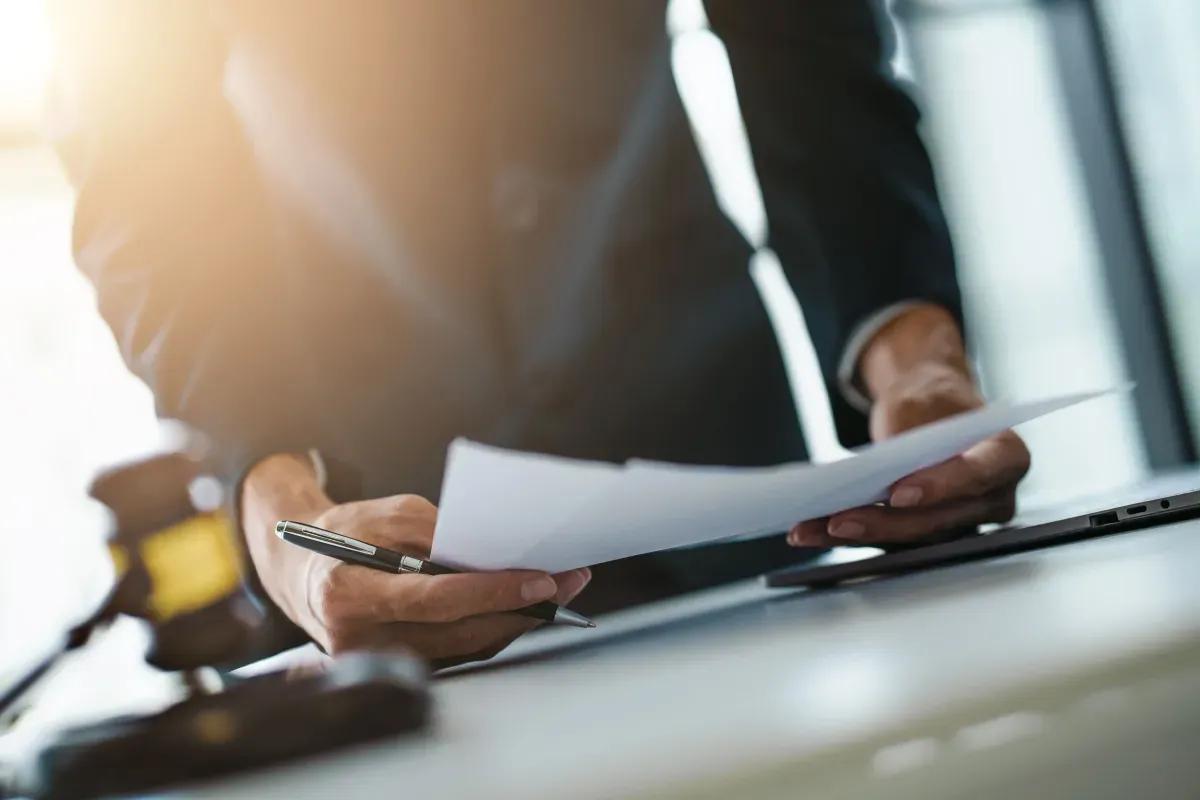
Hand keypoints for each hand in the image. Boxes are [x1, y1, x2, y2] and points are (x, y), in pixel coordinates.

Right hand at [241, 454, 589, 666]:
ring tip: (560, 590)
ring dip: (516, 620)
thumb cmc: (346, 532)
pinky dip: (492, 628)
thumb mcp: (386, 514)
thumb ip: (437, 533)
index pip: (435, 600)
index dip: (492, 591)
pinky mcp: (394, 666)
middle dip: (520, 608)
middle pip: (458, 632)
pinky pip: (455, 652)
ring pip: (464, 648)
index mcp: (347, 594)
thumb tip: (499, 553)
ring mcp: (375, 661)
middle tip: (570, 582)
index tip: (542, 580)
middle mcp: (358, 639)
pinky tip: (524, 606)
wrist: (296, 567)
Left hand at [788, 306, 1029, 547]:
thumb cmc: (932, 401)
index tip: (898, 494)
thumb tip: (869, 471)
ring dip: (856, 535)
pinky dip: (849, 535)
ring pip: (909, 538)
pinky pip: (890, 540)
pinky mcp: (928, 533)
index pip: (977, 476)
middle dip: (884, 523)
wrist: (931, 408)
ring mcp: (961, 521)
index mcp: (1006, 456)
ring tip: (808, 530)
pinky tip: (810, 530)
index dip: (938, 488)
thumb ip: (907, 432)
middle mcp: (991, 498)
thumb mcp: (921, 397)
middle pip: (938, 520)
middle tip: (840, 520)